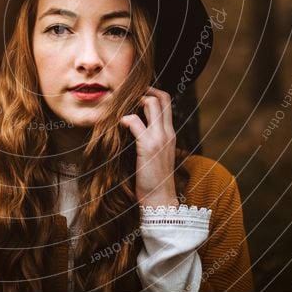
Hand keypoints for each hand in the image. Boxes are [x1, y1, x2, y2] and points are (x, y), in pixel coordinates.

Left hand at [119, 86, 178, 207]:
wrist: (160, 200)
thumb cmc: (155, 180)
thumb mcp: (158, 155)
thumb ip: (153, 140)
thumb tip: (137, 128)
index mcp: (170, 134)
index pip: (167, 103)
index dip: (154, 93)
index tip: (140, 94)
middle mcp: (167, 133)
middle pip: (162, 98)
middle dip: (146, 90)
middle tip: (130, 95)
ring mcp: (159, 138)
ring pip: (151, 104)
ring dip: (136, 101)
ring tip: (124, 110)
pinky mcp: (148, 146)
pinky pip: (136, 122)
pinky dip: (126, 119)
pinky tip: (120, 125)